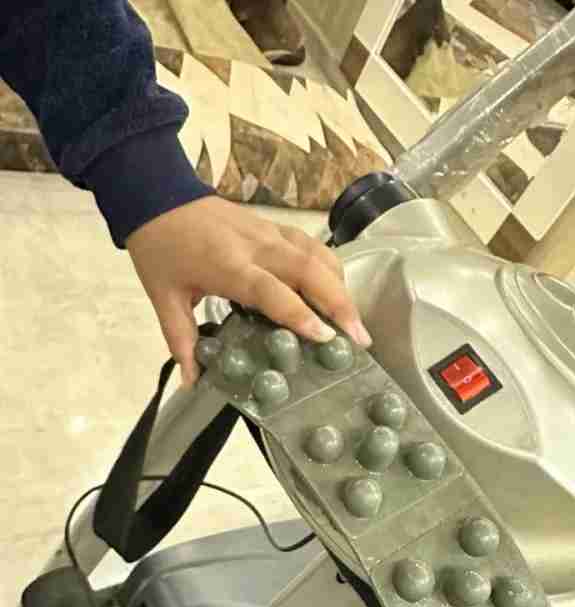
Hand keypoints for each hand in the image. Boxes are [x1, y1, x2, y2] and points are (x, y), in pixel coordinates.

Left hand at [126, 196, 370, 386]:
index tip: (325, 338)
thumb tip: (192, 384)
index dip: (300, 314)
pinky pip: (313, 245)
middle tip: (360, 338)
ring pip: (318, 255)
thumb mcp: (165, 299)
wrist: (156, 196)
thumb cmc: (160, 250)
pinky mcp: (276, 227)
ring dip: (342, 287)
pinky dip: (332, 268)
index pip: (272, 291)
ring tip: (356, 322)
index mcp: (228, 267)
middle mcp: (256, 247)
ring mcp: (270, 233)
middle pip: (310, 271)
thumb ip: (182, 342)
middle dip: (340, 304)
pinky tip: (340, 291)